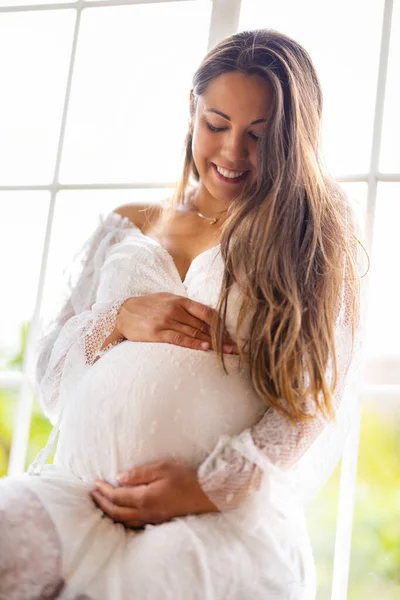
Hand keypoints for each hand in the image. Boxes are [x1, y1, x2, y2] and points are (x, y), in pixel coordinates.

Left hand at [90, 460, 218, 528]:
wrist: (207, 494)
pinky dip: (121, 518)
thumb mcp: (163, 468)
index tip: (95, 483)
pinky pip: (133, 523)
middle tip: (92, 494)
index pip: (117, 496)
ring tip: (101, 503)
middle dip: (101, 503)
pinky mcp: (157, 520)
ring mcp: (152, 518)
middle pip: (116, 512)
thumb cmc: (186, 477)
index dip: (103, 490)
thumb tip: (119, 478)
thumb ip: (139, 473)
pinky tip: (120, 513)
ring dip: (109, 512)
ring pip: (123, 521)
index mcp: (145, 498)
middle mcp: (145, 512)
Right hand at [116, 293, 237, 353]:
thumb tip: (207, 317)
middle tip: (234, 348)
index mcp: (180, 301)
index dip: (221, 325)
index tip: (231, 336)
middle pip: (204, 325)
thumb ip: (186, 307)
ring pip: (194, 332)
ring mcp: (166, 321)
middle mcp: (175, 310)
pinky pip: (180, 339)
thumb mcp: (168, 300)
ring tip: (226, 352)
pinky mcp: (157, 333)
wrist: (123, 313)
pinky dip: (194, 343)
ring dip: (212, 343)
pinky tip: (205, 348)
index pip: (207, 312)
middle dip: (221, 338)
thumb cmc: (149, 307)